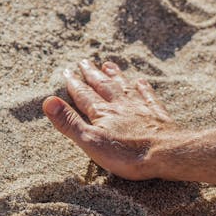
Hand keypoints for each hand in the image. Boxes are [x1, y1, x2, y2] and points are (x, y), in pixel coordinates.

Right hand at [43, 59, 178, 180]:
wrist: (167, 153)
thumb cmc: (127, 153)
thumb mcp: (91, 141)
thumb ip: (69, 122)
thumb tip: (47, 101)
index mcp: (102, 113)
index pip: (84, 95)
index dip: (74, 84)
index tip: (67, 72)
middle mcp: (120, 105)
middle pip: (103, 86)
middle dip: (92, 74)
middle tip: (84, 61)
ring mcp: (141, 108)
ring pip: (124, 87)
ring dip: (115, 75)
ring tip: (108, 65)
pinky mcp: (158, 116)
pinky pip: (148, 96)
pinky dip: (143, 87)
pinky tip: (141, 81)